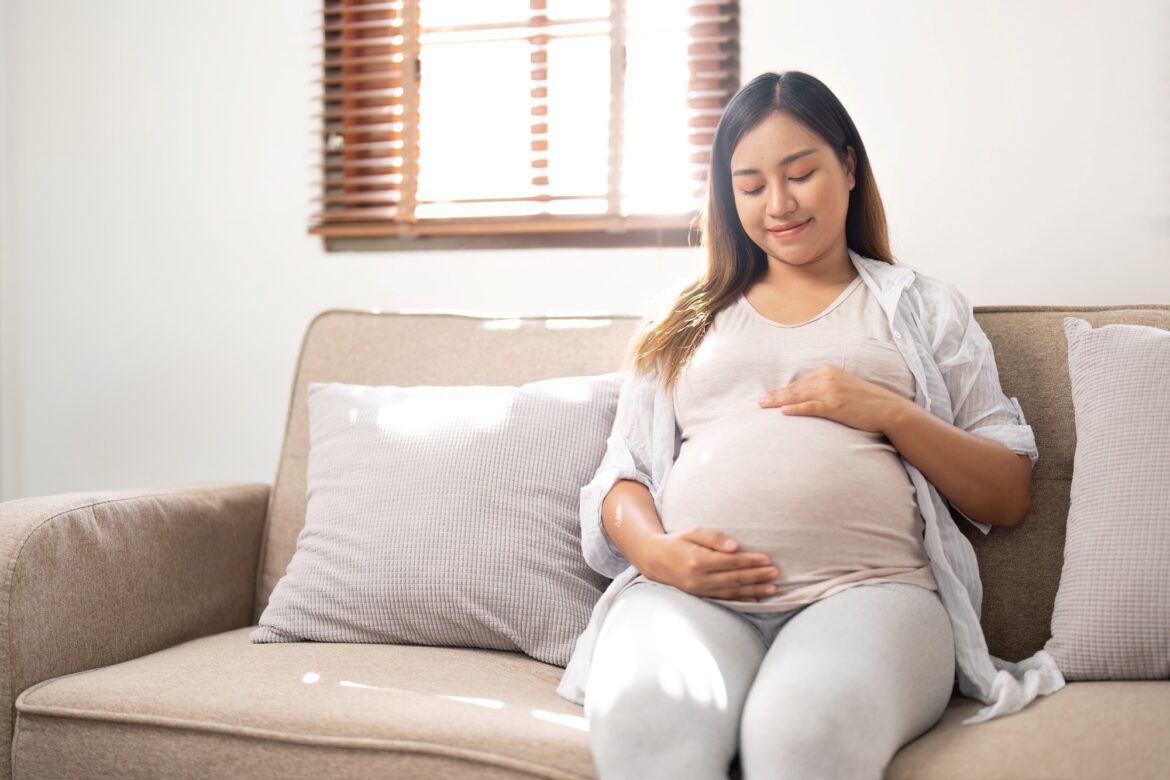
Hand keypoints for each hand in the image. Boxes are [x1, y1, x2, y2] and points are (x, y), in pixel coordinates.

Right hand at [639, 529, 779, 601]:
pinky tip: (756, 600)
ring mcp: (700, 590)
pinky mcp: (701, 596)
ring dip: (754, 590)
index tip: (767, 559)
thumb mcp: (692, 532)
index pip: (730, 562)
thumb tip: (735, 547)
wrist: (655, 560)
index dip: (750, 561)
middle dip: (757, 576)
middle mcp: (699, 579)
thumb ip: (714, 538)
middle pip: (734, 578)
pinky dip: (741, 600)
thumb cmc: (677, 542)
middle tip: (775, 573)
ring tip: (772, 588)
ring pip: (732, 591)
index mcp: (698, 560)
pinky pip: (724, 599)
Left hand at [756, 364, 908, 434]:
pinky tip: (783, 412)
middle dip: (775, 394)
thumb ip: (824, 387)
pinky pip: (811, 407)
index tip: (768, 394)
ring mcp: (831, 392)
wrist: (887, 408)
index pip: (800, 382)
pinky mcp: (835, 406)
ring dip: (778, 401)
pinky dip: (796, 409)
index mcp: (827, 371)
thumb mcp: (842, 386)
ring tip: (763, 405)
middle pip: (795, 388)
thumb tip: (805, 396)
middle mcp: (827, 378)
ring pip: (799, 396)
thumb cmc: (864, 401)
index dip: (782, 390)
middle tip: (758, 400)